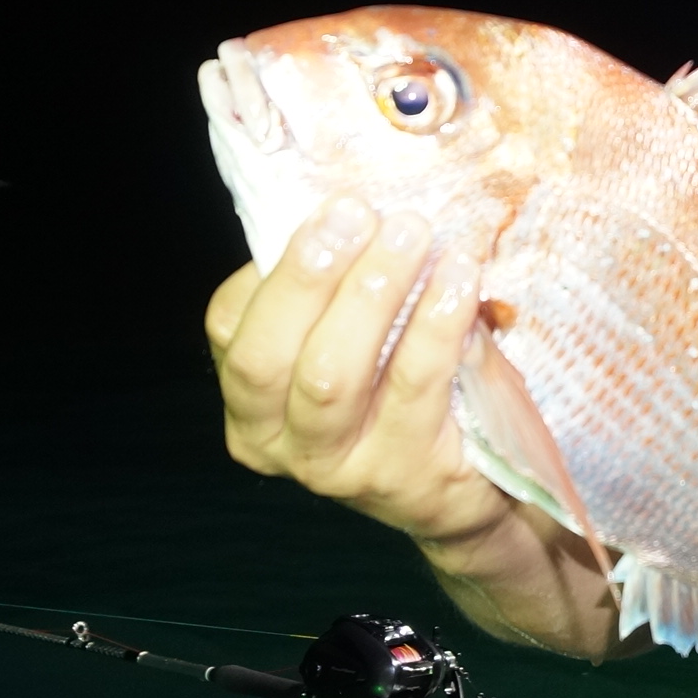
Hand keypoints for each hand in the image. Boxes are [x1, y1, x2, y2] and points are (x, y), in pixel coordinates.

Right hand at [205, 196, 513, 546]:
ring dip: (372, 293)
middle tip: (357, 213)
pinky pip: (413, 388)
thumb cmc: (403, 392)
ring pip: (331, 375)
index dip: (275, 266)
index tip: (330, 208)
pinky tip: (459, 280)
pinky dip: (435, 325)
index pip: (231, 324)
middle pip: (268, 356)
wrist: (466, 493)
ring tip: (411, 234)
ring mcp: (336, 468)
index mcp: (251, 396)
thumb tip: (353, 204)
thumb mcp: (354, 342)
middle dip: (309, 275)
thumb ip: (335, 291)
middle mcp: (277, 440)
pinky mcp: (402, 476)